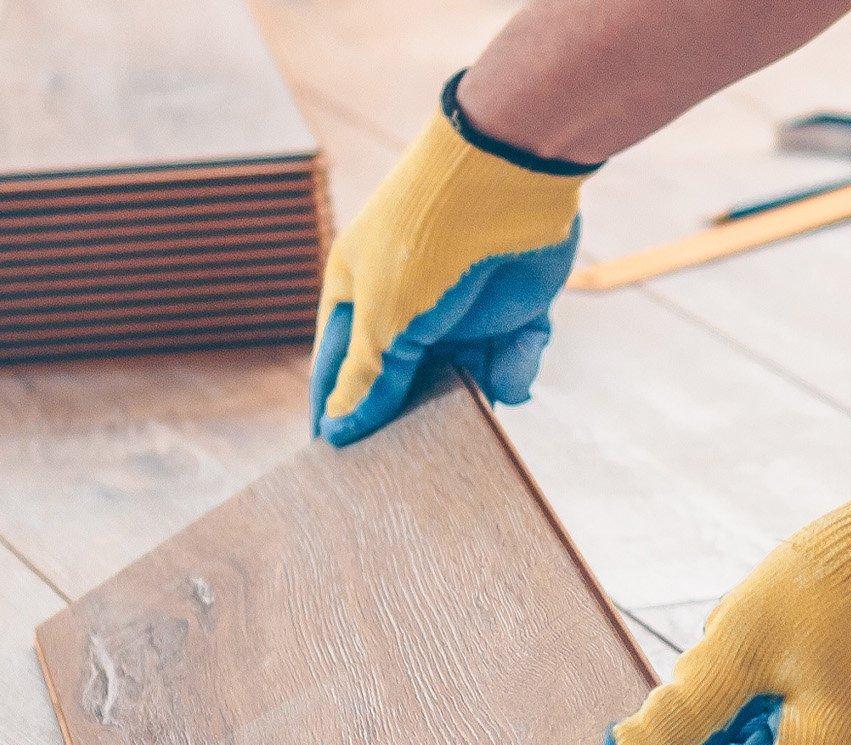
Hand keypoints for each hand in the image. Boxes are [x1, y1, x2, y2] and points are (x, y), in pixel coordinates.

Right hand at [310, 73, 593, 445]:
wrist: (511, 174)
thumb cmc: (426, 237)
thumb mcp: (385, 319)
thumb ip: (367, 379)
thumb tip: (335, 434)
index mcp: (357, 295)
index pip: (338, 369)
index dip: (338, 413)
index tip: (339, 464)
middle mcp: (408, 305)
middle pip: (404, 383)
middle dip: (413, 418)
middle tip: (418, 462)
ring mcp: (462, 308)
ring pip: (462, 379)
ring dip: (470, 398)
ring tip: (473, 416)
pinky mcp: (515, 310)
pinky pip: (510, 360)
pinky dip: (514, 372)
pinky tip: (512, 377)